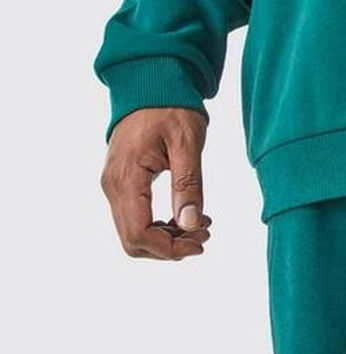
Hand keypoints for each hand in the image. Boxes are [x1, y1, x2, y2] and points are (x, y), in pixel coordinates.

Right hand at [101, 108, 212, 259]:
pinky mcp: (122, 185)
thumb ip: (188, 185)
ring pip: (134, 235)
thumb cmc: (170, 107)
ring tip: (199, 224)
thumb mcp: (187, 144)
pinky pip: (136, 220)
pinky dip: (162, 229)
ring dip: (167, 240)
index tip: (201, 241)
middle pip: (133, 242)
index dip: (170, 249)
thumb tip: (190, 225)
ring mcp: (115, 186)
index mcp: (127, 177)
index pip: (139, 234)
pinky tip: (186, 216)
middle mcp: (113, 186)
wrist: (151, 82)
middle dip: (170, 248)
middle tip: (203, 233)